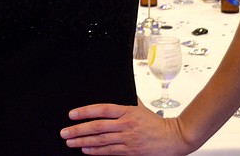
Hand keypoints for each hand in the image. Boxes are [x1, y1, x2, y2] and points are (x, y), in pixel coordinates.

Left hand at [60, 101, 188, 154]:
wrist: (174, 138)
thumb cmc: (158, 123)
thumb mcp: (141, 107)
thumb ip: (128, 100)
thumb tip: (118, 90)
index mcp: (128, 111)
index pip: (102, 110)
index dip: (85, 111)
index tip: (72, 114)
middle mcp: (126, 125)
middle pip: (97, 127)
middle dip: (78, 129)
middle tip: (64, 132)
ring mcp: (128, 139)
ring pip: (101, 140)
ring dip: (83, 141)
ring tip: (71, 141)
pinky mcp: (131, 151)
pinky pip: (110, 151)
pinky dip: (96, 151)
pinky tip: (86, 150)